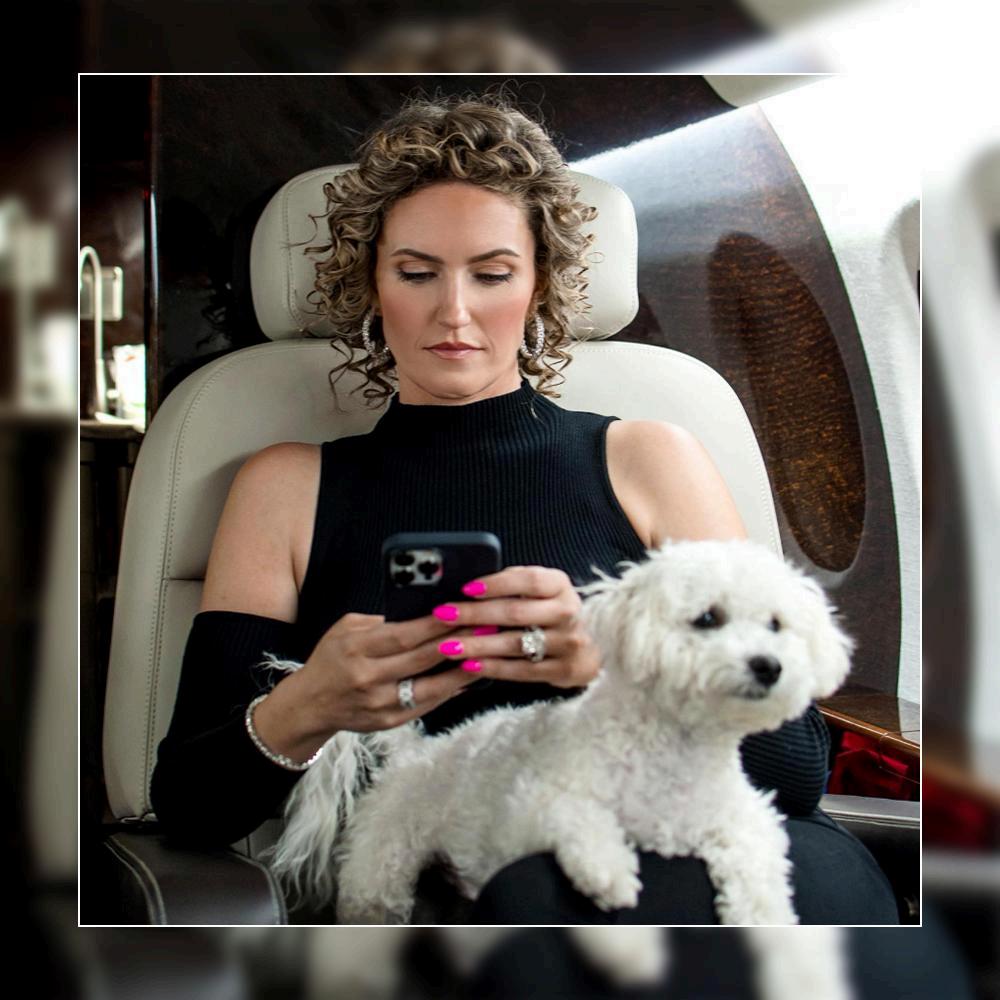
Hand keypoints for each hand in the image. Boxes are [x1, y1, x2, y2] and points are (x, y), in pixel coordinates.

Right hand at [296, 612, 472, 733]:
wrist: (309, 705)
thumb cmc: (331, 659)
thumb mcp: (345, 630)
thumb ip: (380, 622)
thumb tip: (421, 613)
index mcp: (355, 649)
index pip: (401, 636)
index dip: (432, 625)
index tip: (459, 611)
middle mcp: (367, 678)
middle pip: (419, 660)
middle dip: (455, 642)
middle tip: (484, 627)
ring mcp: (378, 704)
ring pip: (429, 687)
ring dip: (460, 671)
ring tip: (485, 654)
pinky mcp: (388, 722)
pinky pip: (425, 705)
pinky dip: (448, 691)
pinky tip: (467, 678)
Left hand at [431, 566, 600, 687]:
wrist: (585, 650)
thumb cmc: (548, 613)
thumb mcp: (541, 591)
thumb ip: (513, 584)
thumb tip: (469, 585)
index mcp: (560, 585)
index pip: (529, 580)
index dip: (497, 584)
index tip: (466, 588)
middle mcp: (568, 612)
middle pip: (517, 612)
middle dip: (475, 614)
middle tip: (444, 615)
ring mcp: (568, 642)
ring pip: (516, 644)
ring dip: (478, 644)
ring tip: (448, 646)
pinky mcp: (564, 670)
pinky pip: (522, 670)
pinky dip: (493, 668)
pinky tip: (469, 665)